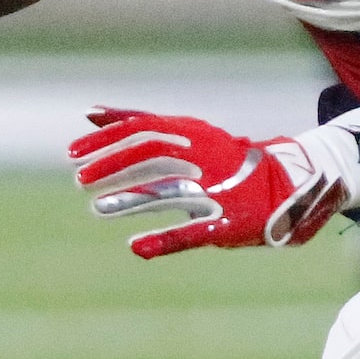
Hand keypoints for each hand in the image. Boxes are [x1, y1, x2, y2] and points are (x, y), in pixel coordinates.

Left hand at [70, 107, 348, 255]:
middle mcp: (206, 157)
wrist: (287, 186)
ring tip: (98, 207)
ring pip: (168, 191)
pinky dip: (164, 239)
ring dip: (130, 200)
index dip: (106, 140)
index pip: (143, 129)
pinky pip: (192, 232)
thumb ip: (140, 123)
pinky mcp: (226, 223)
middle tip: (80, 179)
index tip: (73, 152)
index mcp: (195, 134)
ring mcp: (218, 191)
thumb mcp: (184, 134)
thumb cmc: (224, 160)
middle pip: (152, 154)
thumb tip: (92, 111)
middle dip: (113, 165)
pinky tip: (136, 247)